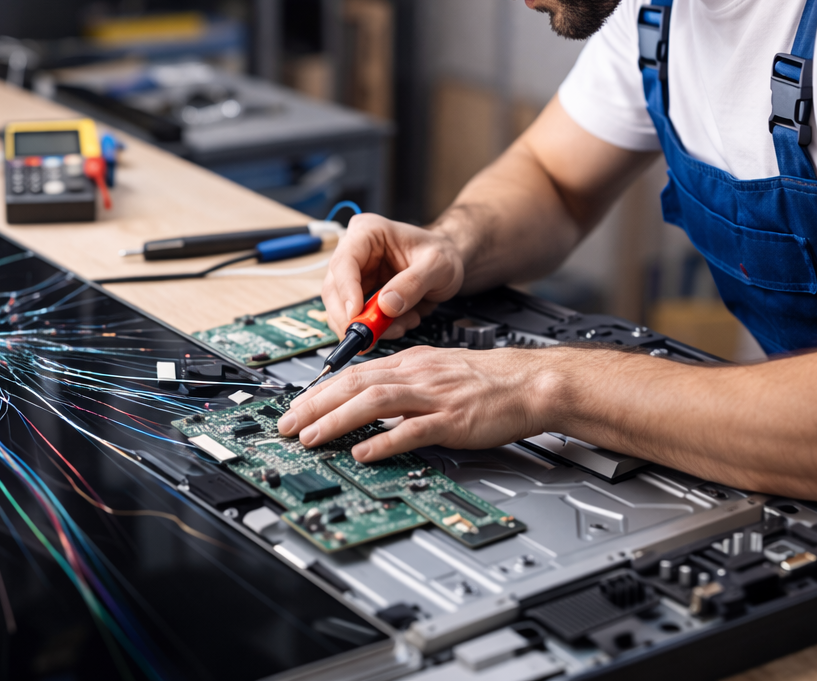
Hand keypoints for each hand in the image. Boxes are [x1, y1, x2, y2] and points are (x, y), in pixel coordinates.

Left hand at [277, 345, 559, 461]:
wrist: (530, 383)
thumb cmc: (488, 382)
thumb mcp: (437, 372)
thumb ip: (404, 385)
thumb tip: (368, 400)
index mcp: (412, 363)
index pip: (354, 372)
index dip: (319, 390)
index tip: (295, 407)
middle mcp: (417, 375)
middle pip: (355, 383)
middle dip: (315, 405)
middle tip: (286, 425)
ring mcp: (434, 397)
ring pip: (375, 402)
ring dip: (337, 420)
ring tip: (312, 438)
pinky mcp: (453, 420)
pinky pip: (413, 430)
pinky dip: (385, 440)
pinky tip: (363, 453)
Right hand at [320, 214, 465, 337]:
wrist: (449, 262)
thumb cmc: (443, 254)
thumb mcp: (438, 265)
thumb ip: (414, 283)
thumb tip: (386, 305)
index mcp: (368, 231)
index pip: (344, 261)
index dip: (346, 291)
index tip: (356, 315)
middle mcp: (355, 251)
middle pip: (334, 288)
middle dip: (350, 317)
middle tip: (369, 337)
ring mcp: (357, 274)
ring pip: (342, 307)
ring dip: (367, 325)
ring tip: (400, 326)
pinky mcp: (361, 293)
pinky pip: (358, 317)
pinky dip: (376, 328)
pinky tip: (400, 323)